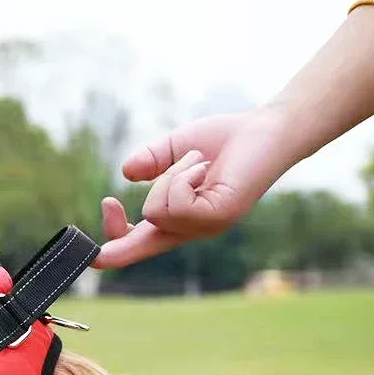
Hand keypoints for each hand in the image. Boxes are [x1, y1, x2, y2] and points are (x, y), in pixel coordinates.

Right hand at [94, 108, 293, 267]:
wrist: (267, 129)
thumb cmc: (224, 139)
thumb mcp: (175, 147)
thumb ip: (150, 160)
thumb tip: (126, 172)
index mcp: (178, 218)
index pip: (140, 244)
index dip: (116, 239)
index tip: (107, 205)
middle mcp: (190, 229)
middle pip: (137, 245)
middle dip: (116, 232)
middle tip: (108, 203)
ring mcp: (205, 226)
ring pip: (156, 213)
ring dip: (168, 178)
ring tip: (195, 162)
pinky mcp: (218, 217)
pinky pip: (177, 203)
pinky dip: (181, 177)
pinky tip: (203, 166)